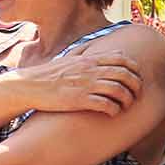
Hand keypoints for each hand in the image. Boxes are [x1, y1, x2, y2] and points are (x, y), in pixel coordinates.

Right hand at [21, 47, 141, 116]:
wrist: (28, 86)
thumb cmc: (48, 74)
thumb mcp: (67, 59)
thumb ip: (86, 55)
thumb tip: (100, 51)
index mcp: (88, 59)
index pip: (122, 59)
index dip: (135, 68)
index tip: (136, 77)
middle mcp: (90, 71)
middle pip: (125, 75)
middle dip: (136, 86)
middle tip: (135, 95)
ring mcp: (85, 85)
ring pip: (120, 90)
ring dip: (127, 100)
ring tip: (124, 106)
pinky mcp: (79, 100)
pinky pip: (106, 105)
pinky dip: (114, 110)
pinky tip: (112, 113)